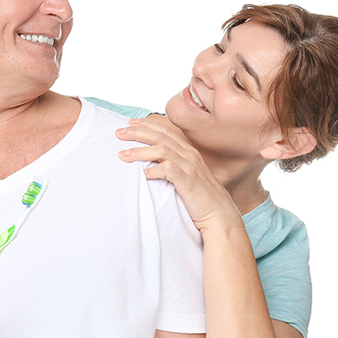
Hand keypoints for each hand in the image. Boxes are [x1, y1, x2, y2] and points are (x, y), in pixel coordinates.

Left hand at [116, 118, 241, 233]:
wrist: (219, 214)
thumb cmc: (200, 197)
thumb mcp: (187, 176)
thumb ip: (172, 166)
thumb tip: (150, 163)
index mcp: (188, 152)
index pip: (166, 131)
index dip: (147, 125)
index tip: (130, 123)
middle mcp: (189, 155)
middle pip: (161, 136)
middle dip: (138, 132)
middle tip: (119, 133)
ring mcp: (190, 167)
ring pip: (162, 150)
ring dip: (140, 151)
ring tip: (123, 155)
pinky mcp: (188, 181)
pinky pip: (168, 170)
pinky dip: (154, 170)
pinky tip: (143, 175)